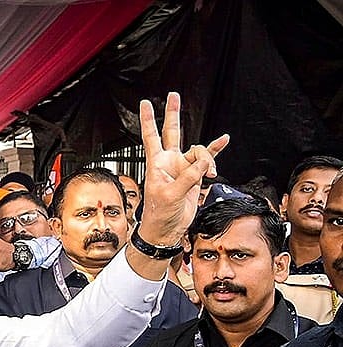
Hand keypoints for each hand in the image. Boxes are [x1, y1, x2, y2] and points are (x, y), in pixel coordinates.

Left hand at [137, 93, 228, 245]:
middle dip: (173, 114)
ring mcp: (182, 167)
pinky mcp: (194, 176)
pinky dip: (215, 150)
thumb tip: (204, 163)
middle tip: (173, 96)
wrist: (167, 229)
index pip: (151, 136)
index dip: (148, 120)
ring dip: (208, 159)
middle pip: (171, 132)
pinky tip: (223, 140)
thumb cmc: (160, 214)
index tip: (145, 103)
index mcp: (157, 164)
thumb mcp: (171, 195)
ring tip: (212, 173)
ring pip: (198, 152)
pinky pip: (207, 159)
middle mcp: (169, 162)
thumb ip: (188, 177)